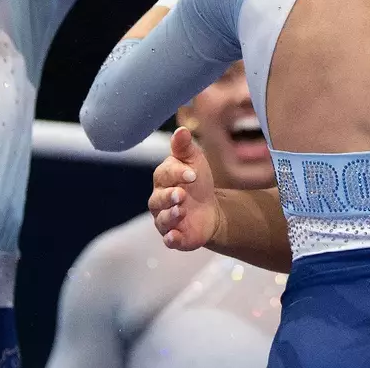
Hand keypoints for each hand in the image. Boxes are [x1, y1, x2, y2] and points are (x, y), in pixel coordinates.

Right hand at [149, 127, 224, 250]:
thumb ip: (185, 147)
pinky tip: (175, 236)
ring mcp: (165, 220)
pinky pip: (169, 239)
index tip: (193, 174)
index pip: (164, 175)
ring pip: (162, 219)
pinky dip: (171, 238)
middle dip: (169, 196)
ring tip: (181, 210)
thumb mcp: (194, 161)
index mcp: (163, 179)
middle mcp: (159, 201)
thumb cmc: (197, 182)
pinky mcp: (175, 237)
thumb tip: (181, 130)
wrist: (211, 210)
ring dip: (170, 215)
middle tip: (181, 194)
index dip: (177, 174)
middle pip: (158, 199)